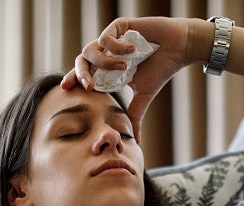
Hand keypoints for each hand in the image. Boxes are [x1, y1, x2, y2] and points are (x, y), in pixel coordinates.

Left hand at [61, 17, 194, 142]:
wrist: (178, 49)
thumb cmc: (161, 70)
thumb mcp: (144, 96)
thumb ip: (134, 115)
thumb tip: (137, 141)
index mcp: (108, 69)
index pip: (85, 74)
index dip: (74, 79)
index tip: (65, 89)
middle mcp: (107, 53)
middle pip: (81, 61)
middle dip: (81, 74)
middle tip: (88, 86)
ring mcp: (112, 39)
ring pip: (90, 49)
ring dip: (104, 62)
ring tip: (124, 67)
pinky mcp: (119, 26)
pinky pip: (106, 38)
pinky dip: (117, 48)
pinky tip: (134, 51)